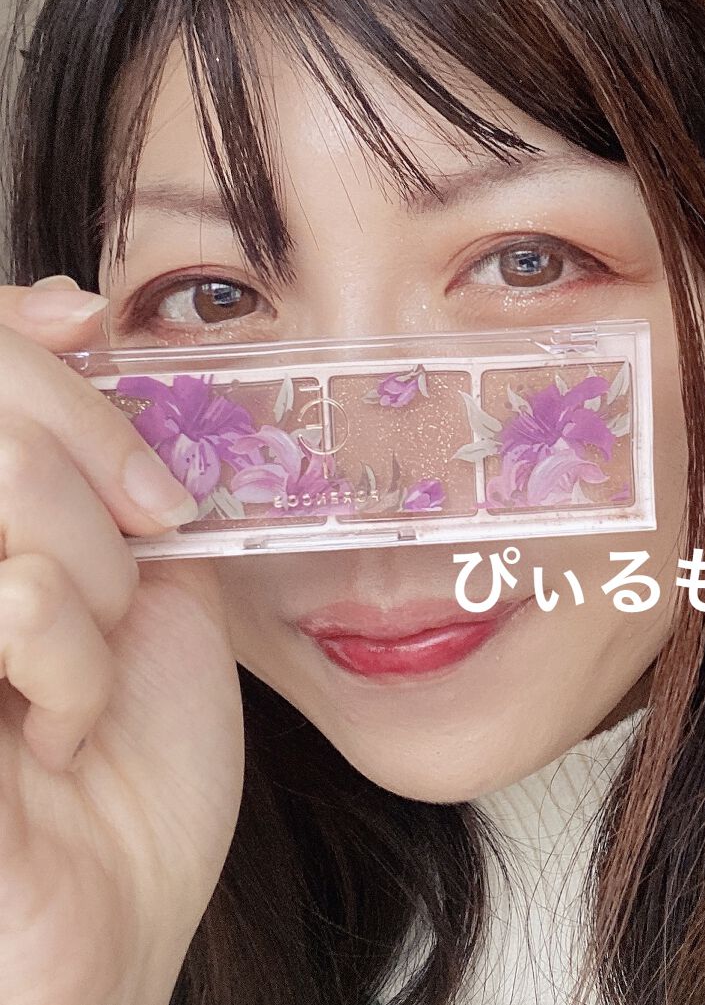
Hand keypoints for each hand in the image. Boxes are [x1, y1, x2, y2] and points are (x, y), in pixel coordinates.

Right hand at [0, 279, 244, 1004]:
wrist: (114, 924)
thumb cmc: (128, 768)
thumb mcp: (150, 583)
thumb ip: (112, 467)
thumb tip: (81, 321)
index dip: (17, 326)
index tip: (83, 321)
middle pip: (1, 409)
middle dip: (97, 465)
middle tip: (143, 551)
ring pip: (13, 495)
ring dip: (93, 577)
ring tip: (90, 668)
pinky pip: (12, 598)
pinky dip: (70, 658)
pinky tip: (56, 733)